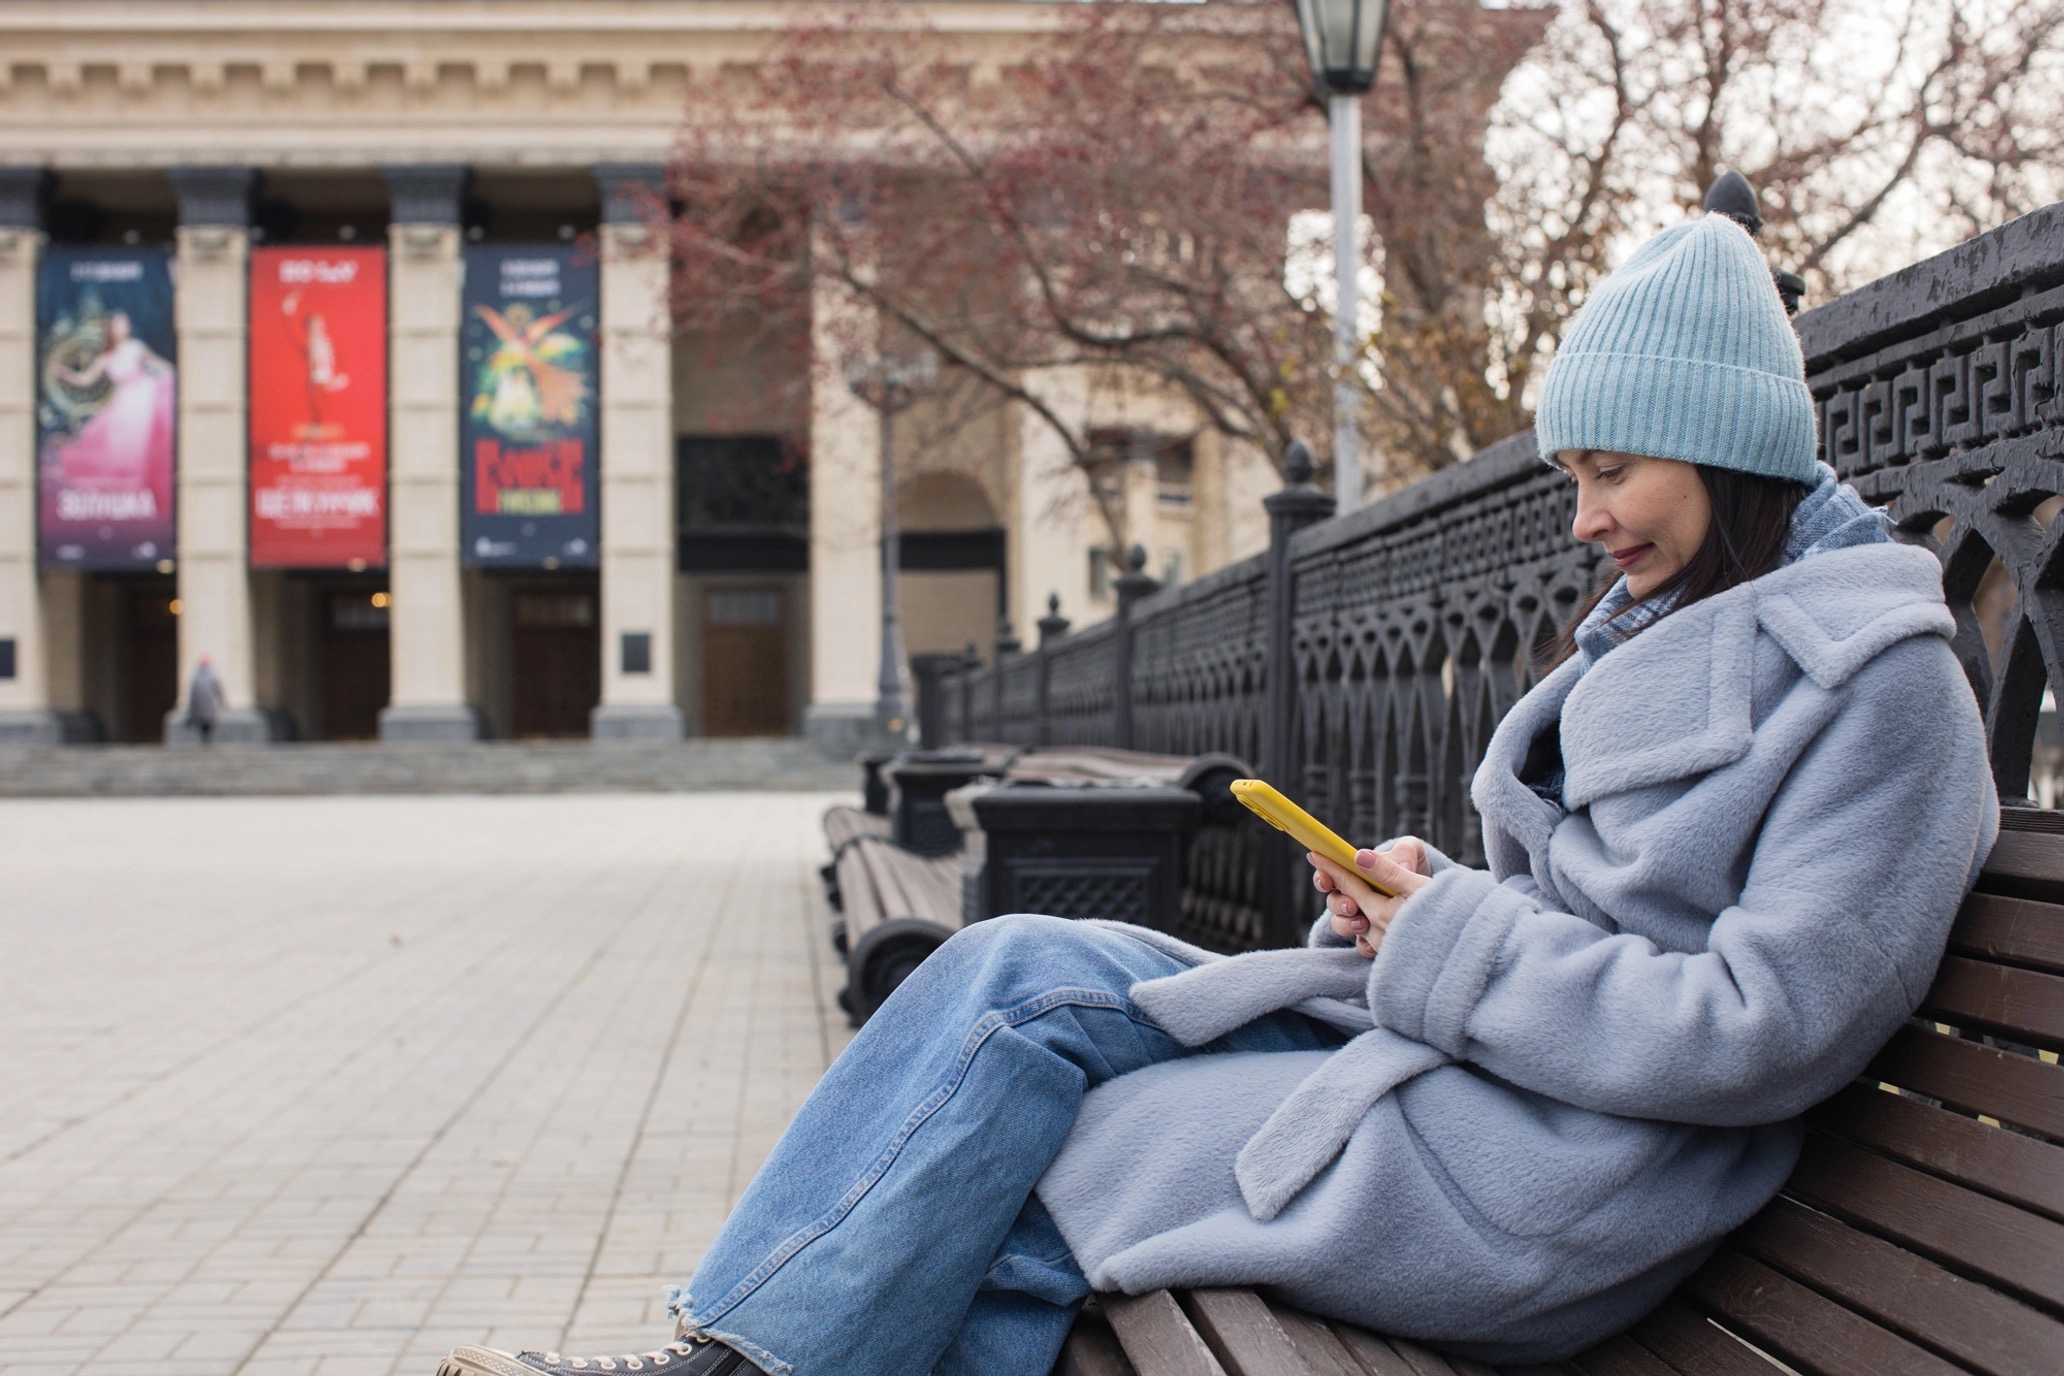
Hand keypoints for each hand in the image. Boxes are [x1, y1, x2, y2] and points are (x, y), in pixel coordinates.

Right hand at [1311, 838, 1431, 958]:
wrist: (1439, 894)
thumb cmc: (1418, 868)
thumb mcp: (1414, 853)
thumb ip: (1402, 851)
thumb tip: (1387, 862)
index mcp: (1358, 873)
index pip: (1333, 874)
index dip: (1325, 875)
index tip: (1327, 880)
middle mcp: (1356, 897)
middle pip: (1334, 902)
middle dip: (1338, 903)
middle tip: (1351, 905)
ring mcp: (1364, 919)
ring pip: (1343, 926)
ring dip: (1346, 925)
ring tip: (1362, 924)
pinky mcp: (1376, 940)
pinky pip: (1364, 947)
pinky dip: (1367, 947)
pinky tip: (1376, 946)